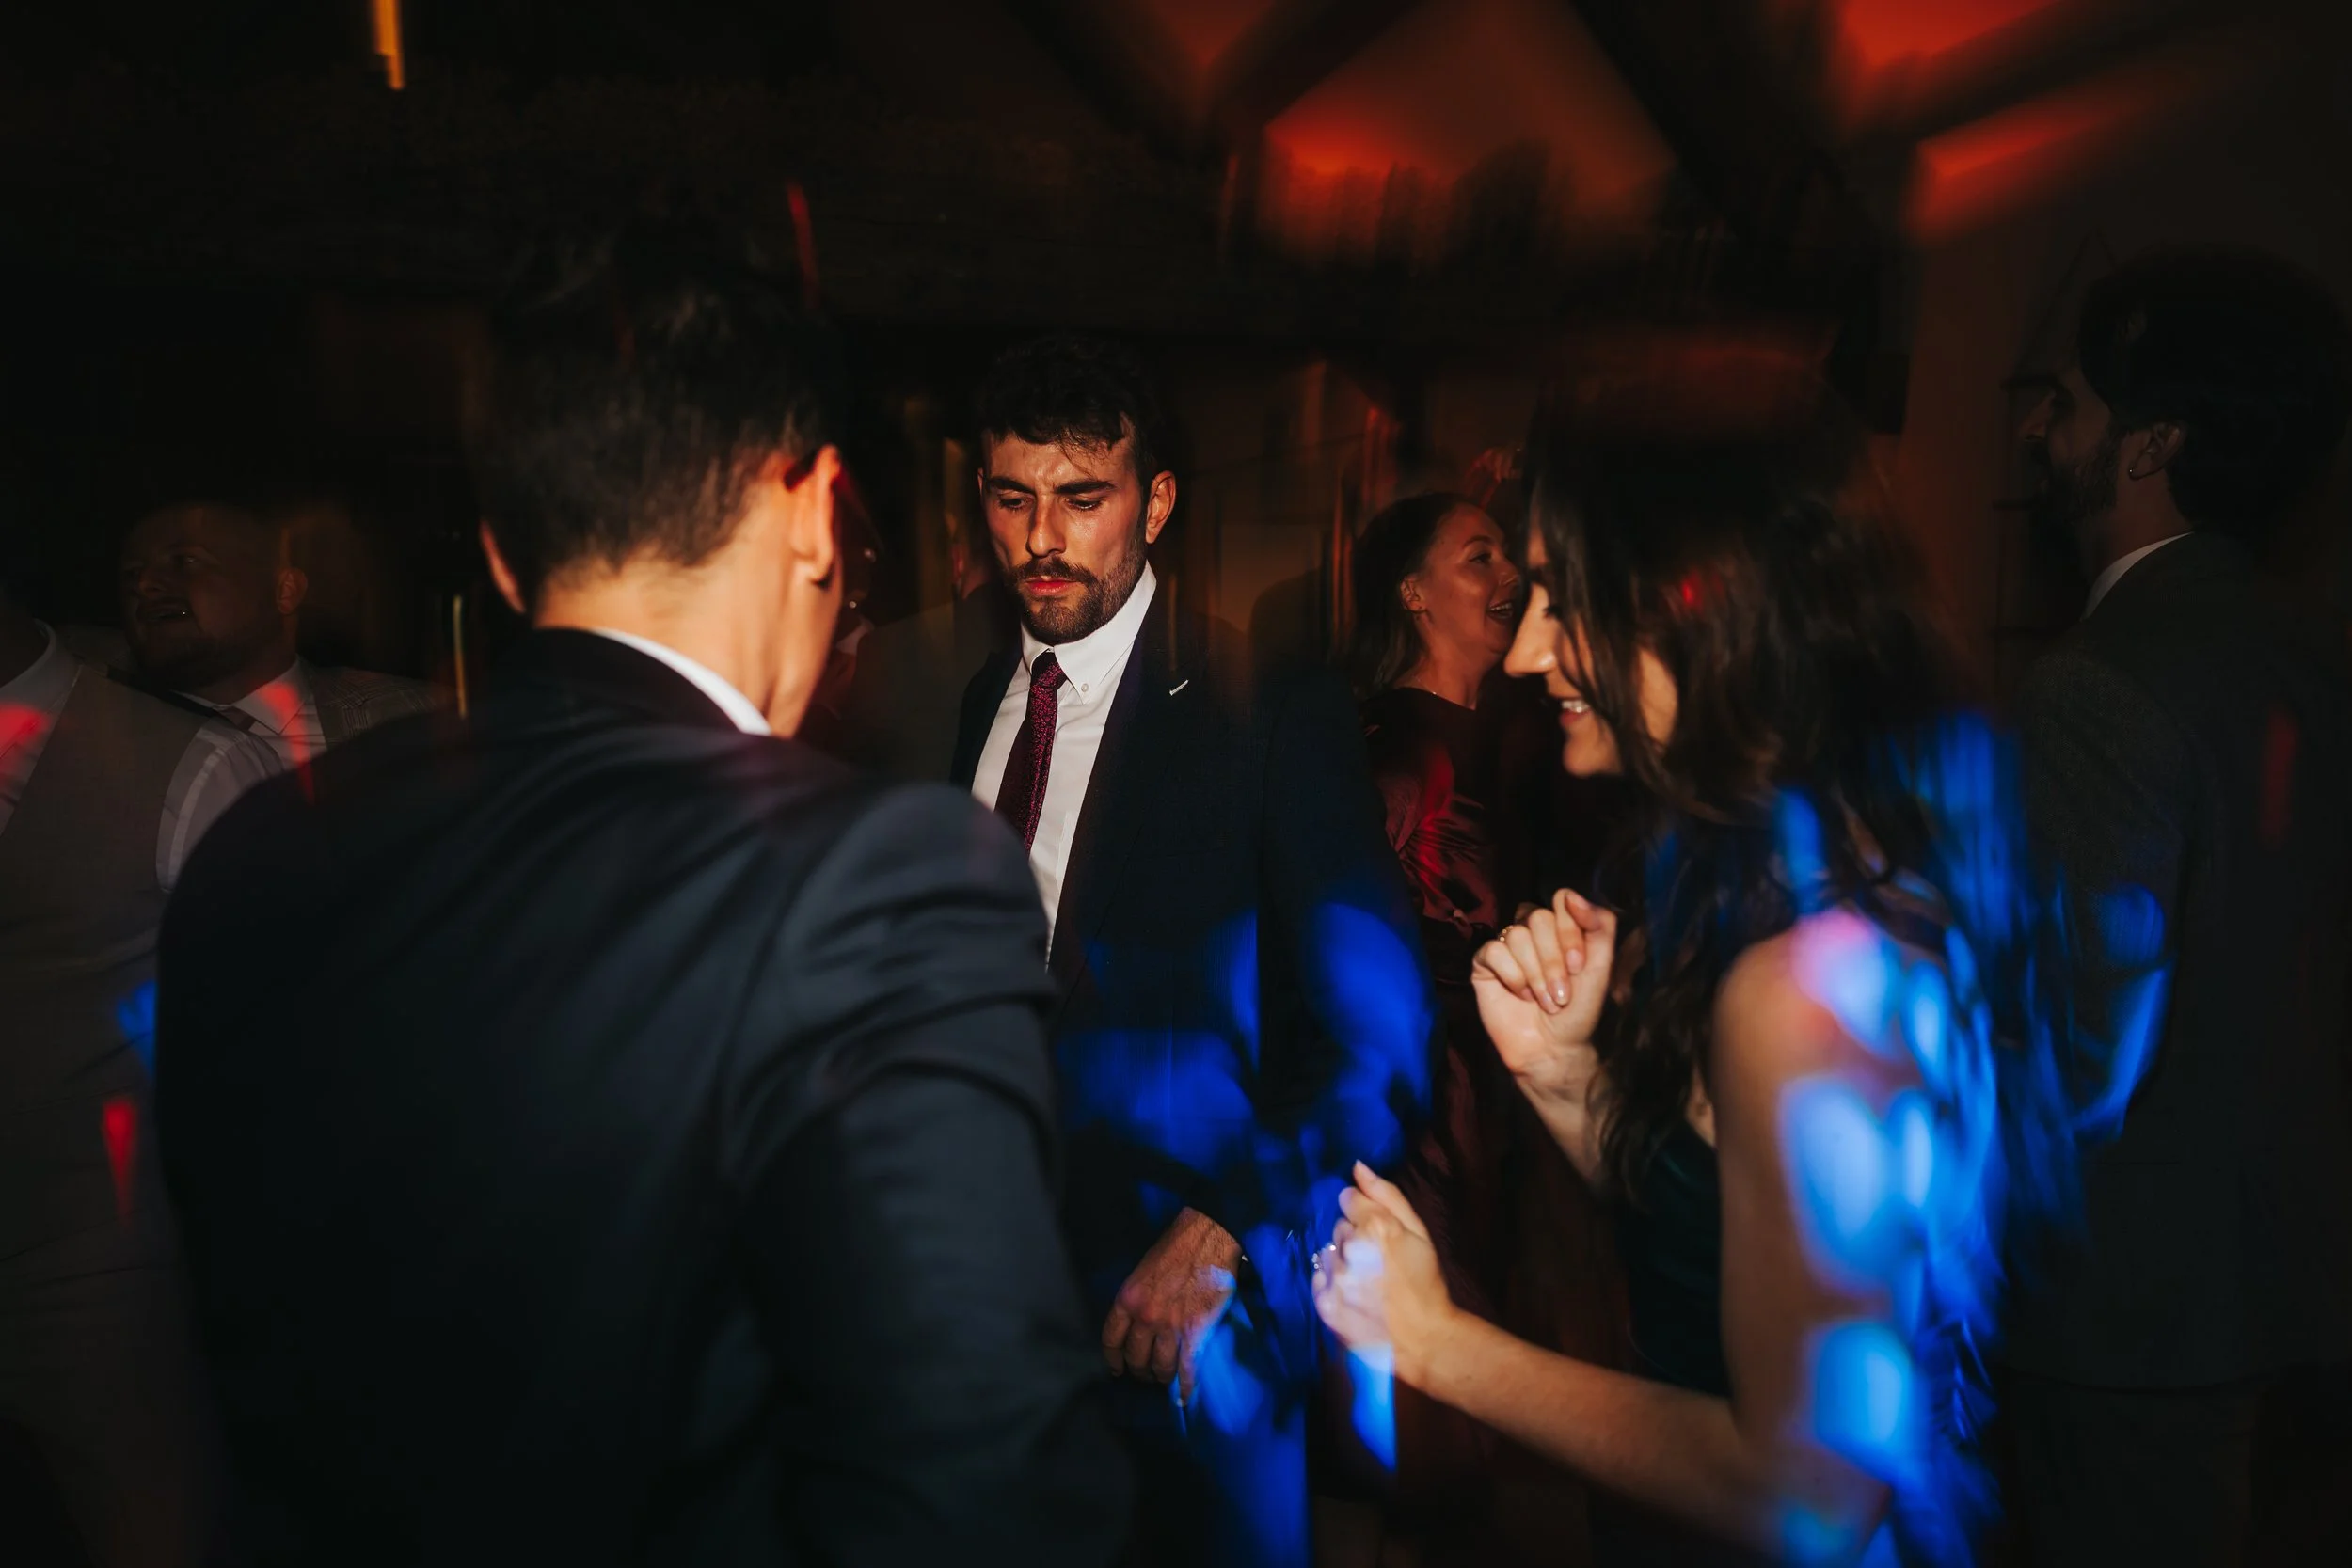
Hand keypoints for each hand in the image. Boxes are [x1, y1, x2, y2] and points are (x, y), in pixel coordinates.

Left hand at [1102, 1208, 1239, 1399]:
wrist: (1208, 1238)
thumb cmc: (1177, 1247)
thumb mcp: (1143, 1271)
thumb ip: (1138, 1298)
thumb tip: (1139, 1321)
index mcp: (1127, 1299)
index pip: (1111, 1340)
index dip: (1113, 1359)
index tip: (1117, 1368)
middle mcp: (1144, 1317)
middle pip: (1135, 1358)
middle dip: (1140, 1371)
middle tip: (1146, 1375)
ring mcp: (1170, 1327)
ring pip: (1160, 1367)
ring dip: (1162, 1377)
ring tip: (1166, 1379)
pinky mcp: (1195, 1332)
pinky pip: (1187, 1368)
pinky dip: (1185, 1386)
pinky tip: (1184, 1395)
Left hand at [1311, 1162, 1458, 1386]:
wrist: (1425, 1339)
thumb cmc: (1426, 1283)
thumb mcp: (1419, 1231)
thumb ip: (1387, 1195)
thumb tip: (1357, 1166)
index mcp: (1376, 1227)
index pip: (1347, 1199)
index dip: (1363, 1214)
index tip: (1376, 1232)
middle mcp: (1351, 1249)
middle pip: (1339, 1227)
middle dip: (1354, 1238)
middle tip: (1378, 1262)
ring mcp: (1336, 1279)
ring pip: (1328, 1252)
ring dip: (1343, 1262)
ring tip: (1367, 1282)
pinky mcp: (1325, 1304)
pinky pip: (1319, 1278)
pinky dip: (1332, 1284)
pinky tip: (1354, 1295)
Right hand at [1471, 887, 1615, 1100]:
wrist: (1553, 1048)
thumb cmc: (1579, 1011)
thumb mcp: (1600, 968)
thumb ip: (1600, 927)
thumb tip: (1571, 896)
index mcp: (1561, 926)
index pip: (1562, 900)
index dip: (1570, 931)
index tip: (1578, 967)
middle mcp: (1532, 931)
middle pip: (1538, 917)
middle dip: (1553, 960)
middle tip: (1562, 994)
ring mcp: (1507, 945)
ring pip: (1517, 936)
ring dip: (1535, 974)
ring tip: (1544, 1001)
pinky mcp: (1485, 963)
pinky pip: (1494, 951)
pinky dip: (1513, 977)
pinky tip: (1520, 995)